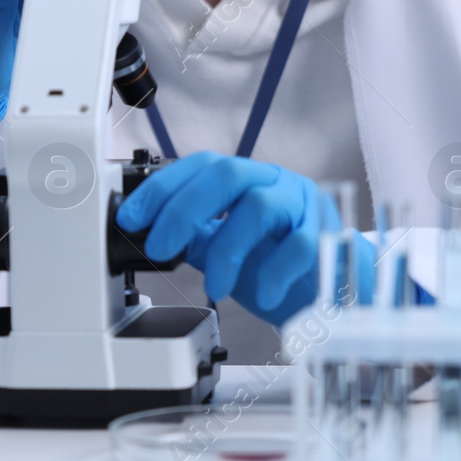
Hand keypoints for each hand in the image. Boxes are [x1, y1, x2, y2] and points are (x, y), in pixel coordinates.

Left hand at [115, 151, 374, 324]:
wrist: (329, 289)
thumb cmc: (273, 264)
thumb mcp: (222, 248)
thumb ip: (192, 237)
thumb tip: (147, 233)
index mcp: (245, 178)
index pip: (200, 166)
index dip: (162, 188)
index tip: (131, 217)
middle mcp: (273, 181)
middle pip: (227, 174)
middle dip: (184, 209)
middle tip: (160, 246)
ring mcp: (303, 204)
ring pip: (260, 206)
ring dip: (228, 249)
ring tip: (215, 286)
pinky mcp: (328, 234)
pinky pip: (301, 245)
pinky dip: (273, 272)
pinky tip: (261, 294)